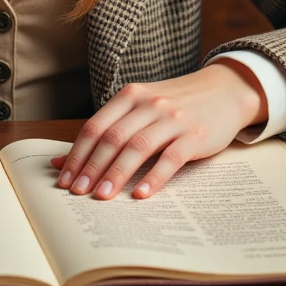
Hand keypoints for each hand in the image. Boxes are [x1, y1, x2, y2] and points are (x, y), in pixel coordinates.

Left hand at [50, 62, 266, 200]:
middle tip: (77, 194)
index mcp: (130, 96)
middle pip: (113, 138)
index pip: (95, 127)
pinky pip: (171, 158)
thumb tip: (61, 161)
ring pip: (138, 147)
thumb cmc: (175, 104)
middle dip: (91, 168)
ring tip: (102, 196)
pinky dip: (154, 177)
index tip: (64, 180)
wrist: (223, 90)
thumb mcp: (140, 109)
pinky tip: (142, 194)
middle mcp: (149, 104)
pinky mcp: (195, 135)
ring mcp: (173, 118)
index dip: (77, 154)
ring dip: (117, 174)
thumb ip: (106, 130)